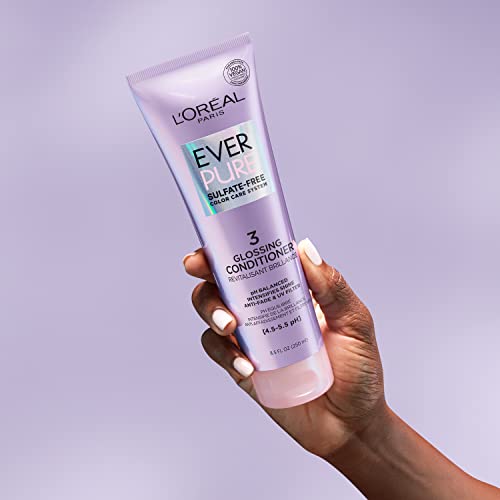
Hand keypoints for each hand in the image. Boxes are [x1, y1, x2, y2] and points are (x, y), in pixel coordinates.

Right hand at [184, 238, 386, 457]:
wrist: (351, 423)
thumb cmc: (358, 369)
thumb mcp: (354, 322)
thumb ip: (332, 286)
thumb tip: (304, 247)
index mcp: (289, 291)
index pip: (254, 262)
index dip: (227, 249)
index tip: (212, 245)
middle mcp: (265, 310)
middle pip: (222, 284)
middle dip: (206, 276)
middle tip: (201, 273)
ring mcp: (252, 339)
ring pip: (213, 314)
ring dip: (212, 311)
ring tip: (230, 325)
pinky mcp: (243, 368)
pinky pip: (219, 352)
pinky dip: (224, 353)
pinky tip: (246, 365)